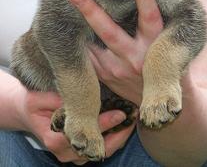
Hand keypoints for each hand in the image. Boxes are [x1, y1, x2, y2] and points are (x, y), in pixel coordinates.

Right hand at [17, 88, 134, 163]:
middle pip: (98, 149)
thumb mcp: (41, 98)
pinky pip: (98, 150)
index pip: (87, 133)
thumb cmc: (34, 103)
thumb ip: (60, 100)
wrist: (26, 114)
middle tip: (133, 118)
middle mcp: (64, 152)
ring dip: (118, 137)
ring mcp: (71, 155)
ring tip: (132, 121)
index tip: (122, 112)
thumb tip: (81, 96)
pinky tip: (122, 125)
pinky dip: (112, 139)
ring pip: (101, 152)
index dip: (106, 122)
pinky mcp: (76, 153)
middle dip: (119, 134)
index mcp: (56, 139)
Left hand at [68, 0, 162, 104]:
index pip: (150, 18)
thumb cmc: (164, 65)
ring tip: (61, 11)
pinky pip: (88, 59)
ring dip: (78, 29)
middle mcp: (136, 58)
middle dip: (91, 12)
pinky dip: (78, 46)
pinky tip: (68, 33)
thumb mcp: (168, 45)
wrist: (159, 100)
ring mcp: (119, 70)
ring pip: (93, 47)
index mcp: (155, 46)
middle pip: (111, 32)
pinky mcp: (108, 78)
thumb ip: (156, 26)